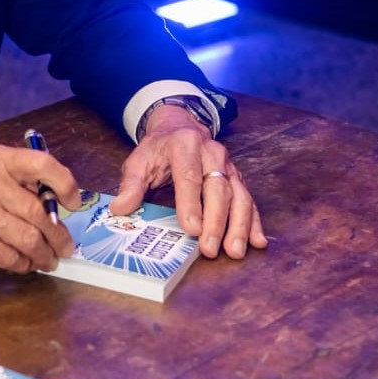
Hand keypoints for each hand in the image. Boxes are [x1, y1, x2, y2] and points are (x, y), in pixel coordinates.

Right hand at [0, 143, 79, 271]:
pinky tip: (23, 265)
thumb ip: (8, 178)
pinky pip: (8, 256)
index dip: (66, 185)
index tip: (73, 203)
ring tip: (47, 260)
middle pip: (39, 212)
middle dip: (58, 235)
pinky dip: (21, 264)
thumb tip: (49, 201)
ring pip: (28, 239)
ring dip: (43, 254)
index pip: (43, 165)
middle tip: (65, 246)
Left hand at [107, 105, 266, 258]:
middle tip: (209, 248)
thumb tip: (120, 209)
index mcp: (184, 145)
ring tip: (233, 251)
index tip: (191, 229)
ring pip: (239, 196)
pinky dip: (254, 222)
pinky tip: (257, 241)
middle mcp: (212, 153)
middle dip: (216, 221)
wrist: (181, 127)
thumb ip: (130, 184)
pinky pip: (250, 201)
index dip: (191, 204)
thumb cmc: (158, 148)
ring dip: (239, 226)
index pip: (189, 176)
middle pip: (218, 189)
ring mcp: (228, 166)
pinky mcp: (238, 178)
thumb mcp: (139, 160)